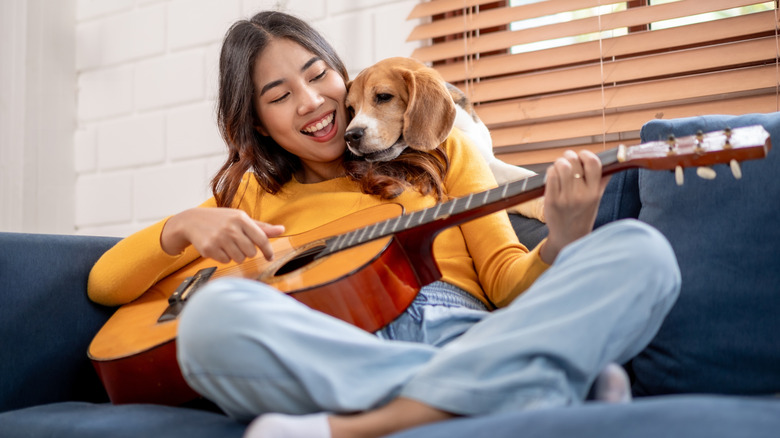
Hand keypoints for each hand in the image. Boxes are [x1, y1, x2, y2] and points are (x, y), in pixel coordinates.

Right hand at [161, 208, 284, 262]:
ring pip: (239, 258)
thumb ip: (261, 227)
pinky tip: (218, 247)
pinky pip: (226, 261)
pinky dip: (224, 257)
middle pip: (251, 252)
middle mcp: (231, 228)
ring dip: (236, 255)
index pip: (262, 238)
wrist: (192, 221)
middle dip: (247, 251)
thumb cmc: (221, 219)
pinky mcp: (209, 248)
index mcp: (241, 218)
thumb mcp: (241, 219)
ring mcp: (219, 238)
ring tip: (228, 245)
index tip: (270, 257)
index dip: (268, 250)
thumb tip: (282, 230)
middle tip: (239, 244)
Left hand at [539, 150, 609, 263]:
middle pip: (573, 161)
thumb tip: (612, 163)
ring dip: (559, 163)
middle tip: (568, 161)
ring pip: (560, 166)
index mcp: (594, 192)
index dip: (586, 154)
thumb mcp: (596, 198)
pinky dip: (551, 172)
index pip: (593, 163)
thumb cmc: (583, 215)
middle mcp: (580, 195)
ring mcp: (565, 198)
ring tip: (560, 169)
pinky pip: (550, 176)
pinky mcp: (551, 200)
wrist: (568, 237)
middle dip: (569, 157)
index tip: (582, 156)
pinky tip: (554, 177)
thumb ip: (602, 180)